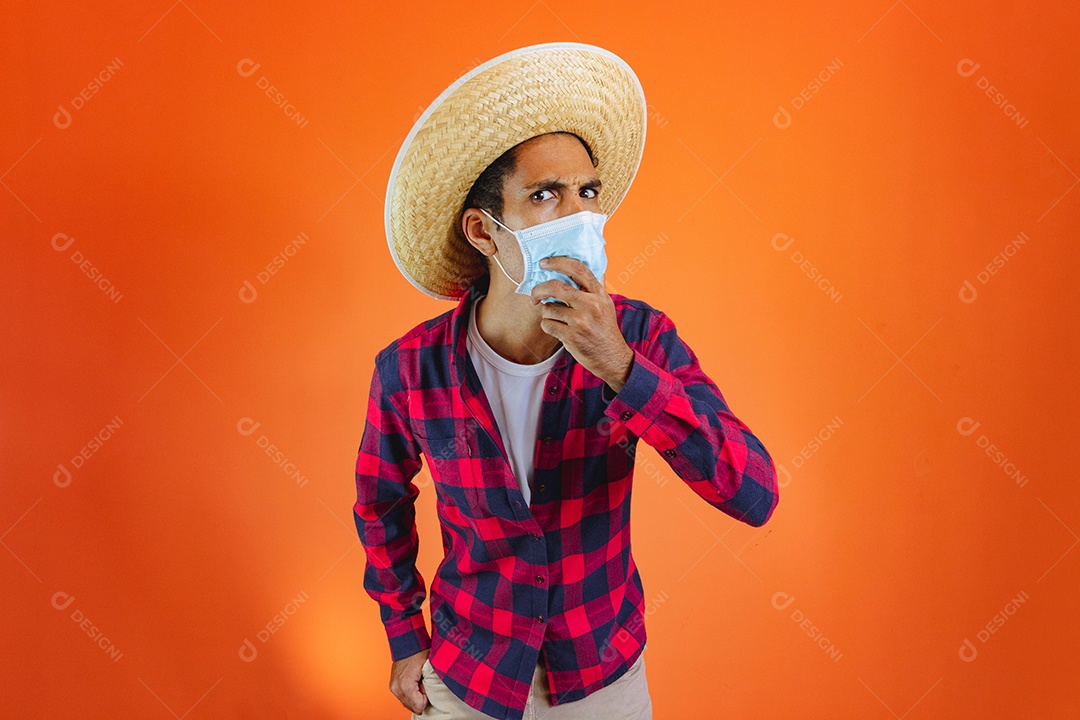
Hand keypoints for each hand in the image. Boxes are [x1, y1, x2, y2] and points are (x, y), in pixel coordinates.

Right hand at [389, 648, 428, 713]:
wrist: (406, 641)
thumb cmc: (419, 651)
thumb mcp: (430, 666)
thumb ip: (431, 684)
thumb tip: (431, 697)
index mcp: (405, 686)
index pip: (419, 707)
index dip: (426, 697)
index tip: (426, 683)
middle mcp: (396, 688)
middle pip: (413, 707)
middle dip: (421, 697)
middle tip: (423, 681)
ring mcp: (393, 687)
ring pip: (408, 704)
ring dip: (416, 695)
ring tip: (418, 680)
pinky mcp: (392, 686)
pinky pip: (404, 698)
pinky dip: (411, 693)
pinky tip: (414, 682)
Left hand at [530, 256, 633, 391]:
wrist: (612, 358)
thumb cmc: (605, 330)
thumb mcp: (606, 304)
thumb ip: (594, 287)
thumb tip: (587, 265)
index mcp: (598, 294)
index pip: (577, 269)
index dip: (558, 262)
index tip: (545, 263)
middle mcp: (590, 305)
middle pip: (555, 287)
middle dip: (539, 290)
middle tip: (535, 295)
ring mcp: (580, 321)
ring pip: (548, 308)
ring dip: (547, 313)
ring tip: (557, 319)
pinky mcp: (572, 336)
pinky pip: (547, 324)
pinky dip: (547, 326)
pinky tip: (557, 329)